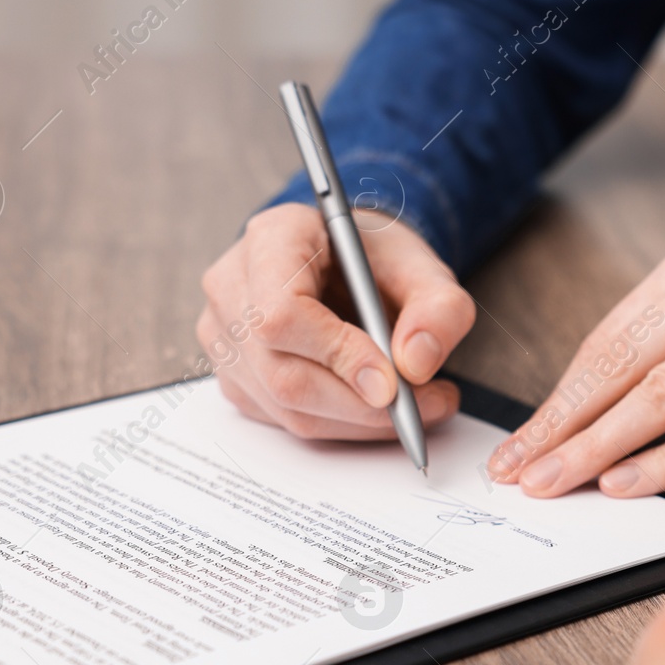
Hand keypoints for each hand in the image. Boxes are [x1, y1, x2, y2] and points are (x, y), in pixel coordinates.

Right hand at [198, 202, 474, 438]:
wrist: (352, 265)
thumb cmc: (378, 260)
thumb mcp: (425, 268)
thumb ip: (438, 308)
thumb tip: (416, 364)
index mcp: (272, 238)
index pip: (282, 312)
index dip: (337, 354)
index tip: (392, 383)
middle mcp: (233, 286)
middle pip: (281, 371)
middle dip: (361, 404)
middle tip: (427, 405)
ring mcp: (225, 335)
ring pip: (285, 406)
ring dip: (359, 422)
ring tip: (420, 406)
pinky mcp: (236, 376)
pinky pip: (285, 419)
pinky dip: (342, 425)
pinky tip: (380, 408)